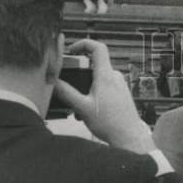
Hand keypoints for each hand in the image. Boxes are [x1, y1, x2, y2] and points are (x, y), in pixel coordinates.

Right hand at [53, 38, 153, 153]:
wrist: (130, 138)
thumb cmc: (110, 124)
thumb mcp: (83, 108)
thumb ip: (66, 93)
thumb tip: (53, 81)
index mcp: (106, 76)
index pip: (98, 47)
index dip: (83, 44)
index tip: (72, 50)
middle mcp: (115, 77)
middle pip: (94, 65)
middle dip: (80, 74)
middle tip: (70, 88)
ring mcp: (120, 86)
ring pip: (98, 78)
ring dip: (86, 88)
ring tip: (80, 106)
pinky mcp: (122, 94)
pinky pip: (105, 88)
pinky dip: (95, 94)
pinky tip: (90, 110)